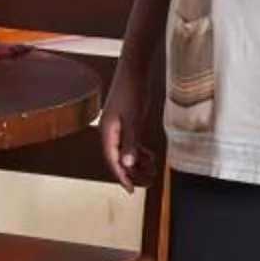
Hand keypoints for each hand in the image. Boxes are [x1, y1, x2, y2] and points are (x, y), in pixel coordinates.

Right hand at [98, 61, 157, 190]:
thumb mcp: (134, 119)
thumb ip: (130, 142)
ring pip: (125, 151)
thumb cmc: (132, 91)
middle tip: (147, 180)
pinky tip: (149, 156)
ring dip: (137, 161)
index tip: (131, 189)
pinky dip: (138, 151)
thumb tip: (127, 163)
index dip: (121, 176)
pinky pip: (130, 143)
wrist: (134, 70)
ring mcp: (117, 127)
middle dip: (131, 171)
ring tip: (152, 168)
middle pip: (118, 158)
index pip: (112, 160)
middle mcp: (110, 132)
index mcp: (107, 132)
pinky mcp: (126, 122)